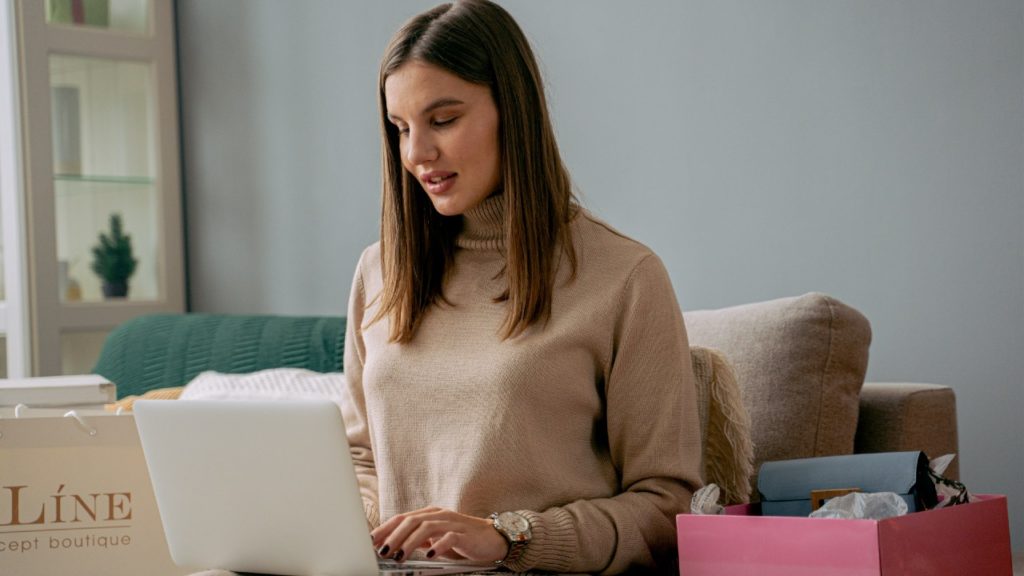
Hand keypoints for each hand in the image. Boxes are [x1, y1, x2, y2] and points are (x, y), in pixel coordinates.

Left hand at [371, 506, 507, 563]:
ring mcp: (452, 522)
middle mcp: (439, 515)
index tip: (371, 542)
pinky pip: (449, 537)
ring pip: (426, 527)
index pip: (402, 518)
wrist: (493, 539)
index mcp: (430, 514)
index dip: (385, 529)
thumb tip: (393, 547)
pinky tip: (429, 554)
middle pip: (411, 520)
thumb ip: (418, 539)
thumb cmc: (462, 540)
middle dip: (393, 536)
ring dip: (410, 542)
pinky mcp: (464, 533)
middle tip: (382, 552)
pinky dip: (437, 545)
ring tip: (400, 556)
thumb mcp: (436, 539)